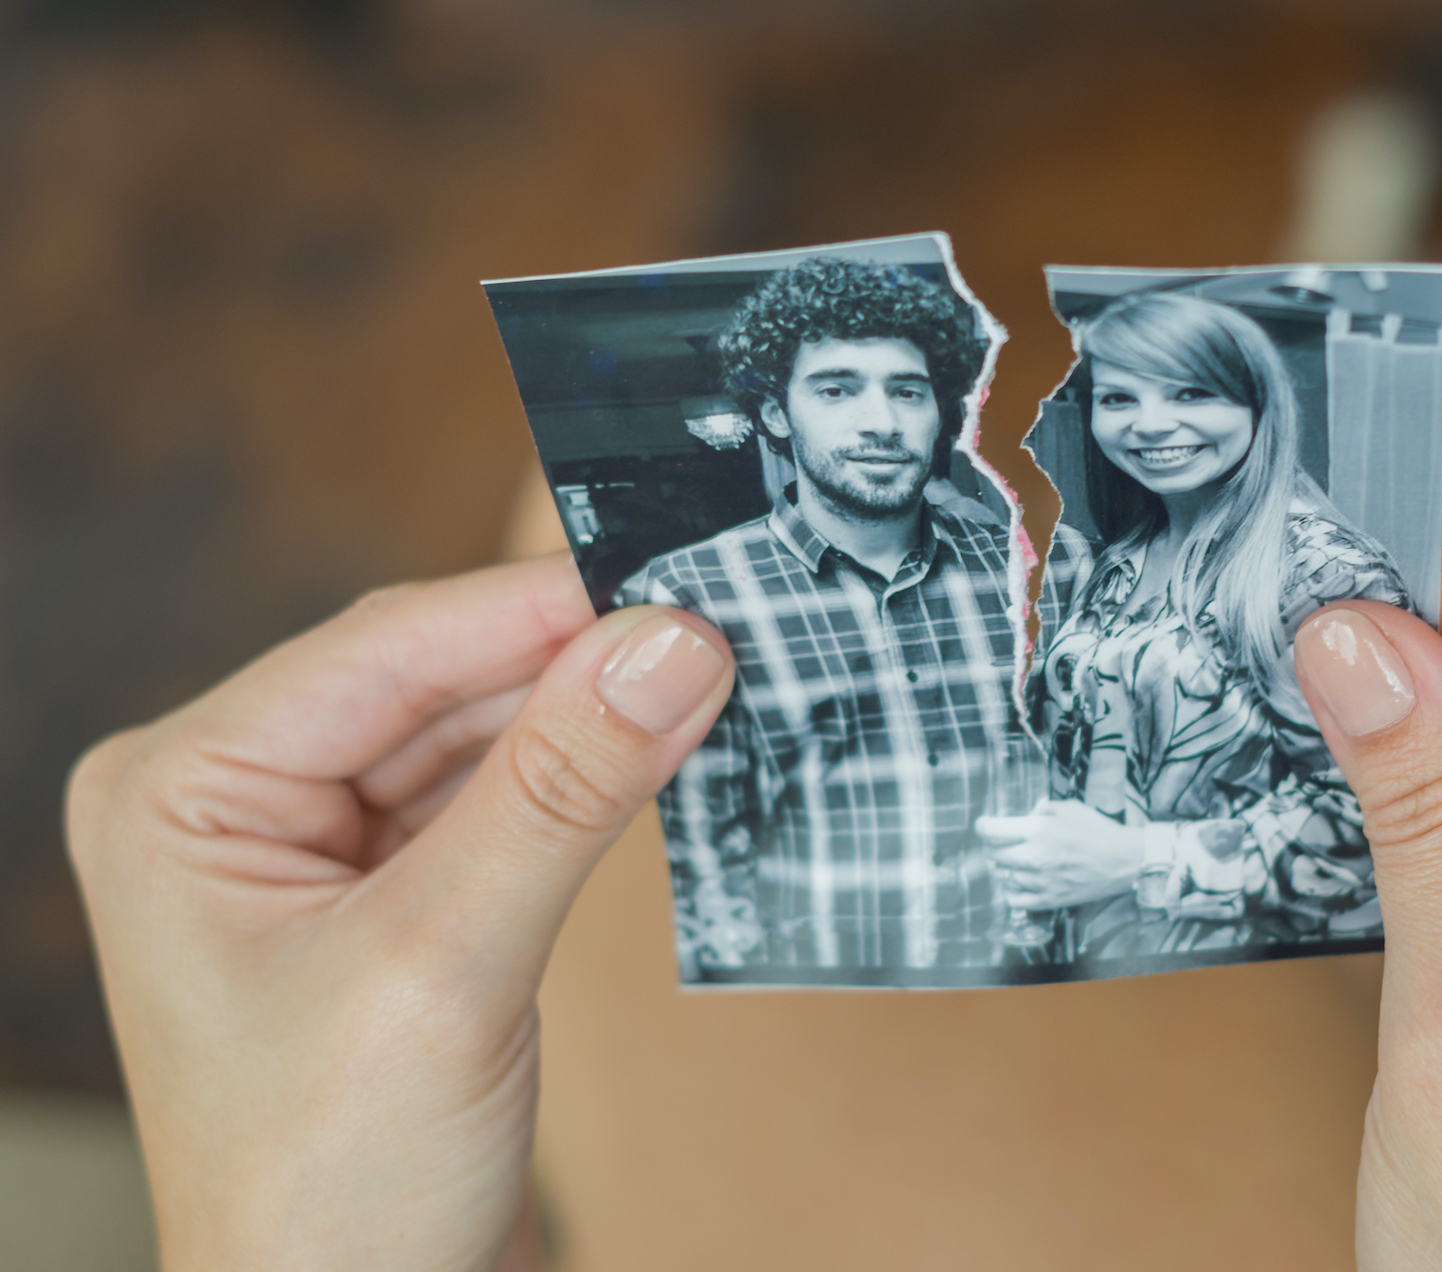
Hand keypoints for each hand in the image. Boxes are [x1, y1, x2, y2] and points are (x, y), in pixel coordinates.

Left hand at [66, 555, 733, 1271]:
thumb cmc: (330, 1190)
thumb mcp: (447, 968)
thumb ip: (562, 792)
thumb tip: (670, 645)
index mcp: (184, 793)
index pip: (385, 650)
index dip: (539, 609)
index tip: (679, 584)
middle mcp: (236, 801)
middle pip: (435, 680)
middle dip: (575, 662)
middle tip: (719, 632)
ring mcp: (312, 850)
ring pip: (477, 732)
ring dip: (588, 717)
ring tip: (709, 686)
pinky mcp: (389, 897)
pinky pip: (498, 798)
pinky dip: (582, 779)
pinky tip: (659, 754)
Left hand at [977, 799, 1143, 908]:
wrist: (1123, 861)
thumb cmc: (1098, 831)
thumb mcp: (1069, 808)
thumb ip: (1043, 809)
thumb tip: (1027, 813)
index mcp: (1038, 830)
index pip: (993, 831)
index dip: (983, 826)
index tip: (983, 825)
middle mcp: (1034, 857)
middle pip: (994, 855)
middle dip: (994, 846)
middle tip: (1002, 842)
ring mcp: (1040, 881)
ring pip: (1004, 876)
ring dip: (1006, 867)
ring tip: (1017, 861)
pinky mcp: (1048, 899)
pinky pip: (1015, 899)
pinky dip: (1012, 890)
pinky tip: (1019, 882)